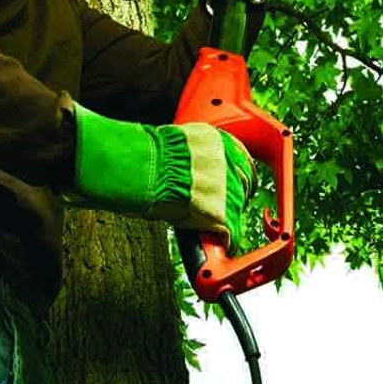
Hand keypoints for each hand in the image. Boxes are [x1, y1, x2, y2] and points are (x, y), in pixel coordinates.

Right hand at [64, 103, 255, 253]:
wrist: (136, 171)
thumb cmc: (144, 158)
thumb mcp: (178, 145)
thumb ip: (197, 157)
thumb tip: (198, 171)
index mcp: (217, 140)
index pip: (243, 159)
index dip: (238, 177)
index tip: (236, 186)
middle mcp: (227, 161)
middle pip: (246, 184)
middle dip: (237, 198)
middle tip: (222, 208)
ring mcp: (227, 187)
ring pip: (239, 210)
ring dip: (227, 219)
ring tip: (213, 227)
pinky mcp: (220, 213)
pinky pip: (231, 234)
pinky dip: (224, 242)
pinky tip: (216, 243)